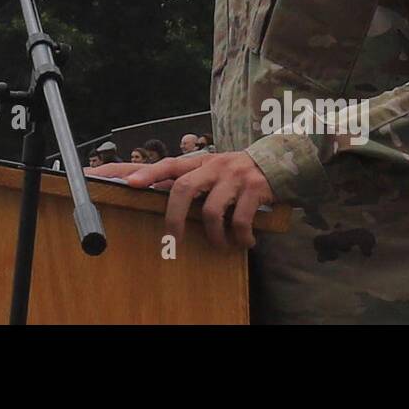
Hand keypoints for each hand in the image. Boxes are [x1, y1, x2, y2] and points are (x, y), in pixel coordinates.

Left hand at [85, 151, 274, 250]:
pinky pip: (240, 220)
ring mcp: (234, 176)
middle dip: (174, 218)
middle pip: (184, 188)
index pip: (170, 165)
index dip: (149, 174)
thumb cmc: (235, 174)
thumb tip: (160, 197)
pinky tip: (245, 242)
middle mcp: (214, 166)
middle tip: (173, 240)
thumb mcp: (213, 171)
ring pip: (211, 211)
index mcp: (200, 162)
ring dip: (214, 236)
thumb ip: (192, 181)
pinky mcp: (254, 188)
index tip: (130, 184)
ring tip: (221, 246)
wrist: (277, 162)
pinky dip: (240, 237)